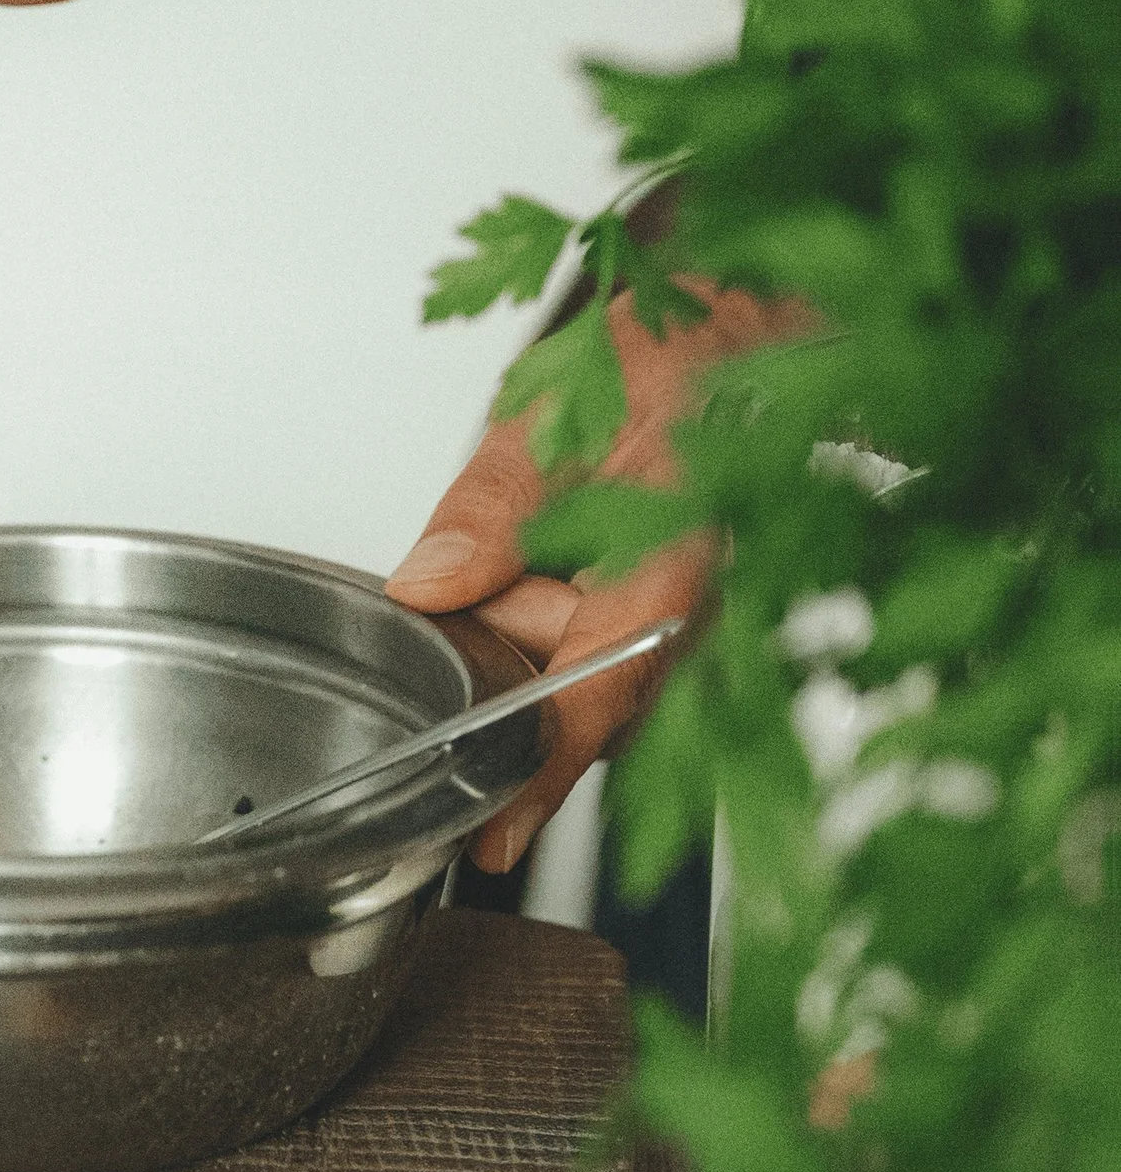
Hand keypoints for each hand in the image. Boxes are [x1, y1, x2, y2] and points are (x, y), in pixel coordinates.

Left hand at [384, 280, 806, 873]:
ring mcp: (679, 618)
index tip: (496, 834)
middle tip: (447, 672)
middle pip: (586, 708)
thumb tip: (428, 584)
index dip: (545, 771)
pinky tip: (517, 575)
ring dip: (521, 654)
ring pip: (583, 680)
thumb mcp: (559, 408)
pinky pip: (592, 649)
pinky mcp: (659, 614)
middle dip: (510, 711)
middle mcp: (689, 611)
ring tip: (491, 578)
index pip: (602, 694)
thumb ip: (494, 504)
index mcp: (674, 565)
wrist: (743, 337)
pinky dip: (541, 630)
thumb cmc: (670, 360)